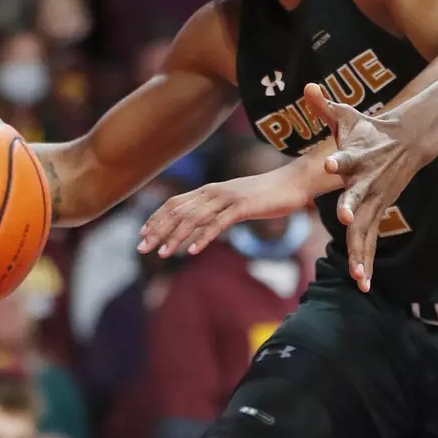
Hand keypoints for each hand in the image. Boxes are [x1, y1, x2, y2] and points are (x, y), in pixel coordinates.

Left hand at [138, 169, 306, 257]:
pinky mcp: (243, 206)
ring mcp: (228, 198)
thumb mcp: (237, 201)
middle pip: (178, 210)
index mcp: (210, 189)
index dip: (156, 217)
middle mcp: (214, 191)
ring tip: (162, 254)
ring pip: (194, 218)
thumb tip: (202, 226)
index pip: (175, 202)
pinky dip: (204, 237)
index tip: (142, 234)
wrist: (294, 183)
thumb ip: (218, 210)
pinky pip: (218, 223)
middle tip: (142, 248)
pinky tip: (193, 251)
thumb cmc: (267, 194)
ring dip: (175, 237)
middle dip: (158, 230)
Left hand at [303, 84, 430, 292]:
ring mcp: (375, 201)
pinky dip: (365, 262)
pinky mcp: (378, 213)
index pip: (346, 156)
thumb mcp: (347, 116)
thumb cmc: (370, 130)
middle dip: (352, 208)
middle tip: (346, 218)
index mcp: (357, 157)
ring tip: (358, 278)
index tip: (330, 159)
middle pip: (358, 197)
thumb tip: (308, 85)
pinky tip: (361, 285)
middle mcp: (366, 182)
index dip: (338, 158)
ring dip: (361, 253)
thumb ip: (325, 105)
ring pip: (365, 230)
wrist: (407, 142)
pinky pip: (369, 241)